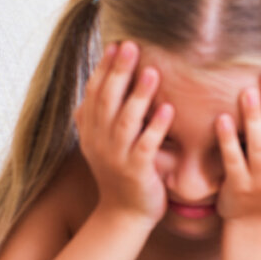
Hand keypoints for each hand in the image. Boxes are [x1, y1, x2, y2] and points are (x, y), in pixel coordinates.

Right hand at [74, 41, 173, 224]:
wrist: (125, 215)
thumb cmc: (122, 173)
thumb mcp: (105, 142)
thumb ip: (105, 115)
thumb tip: (106, 81)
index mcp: (91, 131)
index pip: (95, 93)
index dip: (105, 68)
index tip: (116, 44)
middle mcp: (99, 141)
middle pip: (107, 100)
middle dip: (119, 72)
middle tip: (131, 46)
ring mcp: (116, 157)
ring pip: (126, 121)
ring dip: (139, 95)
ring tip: (153, 72)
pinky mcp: (136, 171)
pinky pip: (146, 146)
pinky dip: (156, 127)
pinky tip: (169, 109)